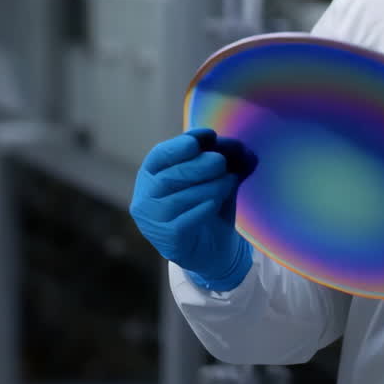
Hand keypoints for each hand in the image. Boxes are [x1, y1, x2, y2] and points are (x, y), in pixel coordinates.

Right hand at [130, 128, 258, 289]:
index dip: (182, 144)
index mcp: (149, 176)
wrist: (210, 248)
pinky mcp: (167, 240)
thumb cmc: (206, 205)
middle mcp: (144, 198)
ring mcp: (152, 222)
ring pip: (178, 199)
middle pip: (168, 177)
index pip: (159, 156)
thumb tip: (239, 148)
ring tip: (229, 180)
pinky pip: (185, 221)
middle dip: (197, 165)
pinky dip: (203, 208)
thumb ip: (220, 160)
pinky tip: (216, 202)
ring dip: (207, 186)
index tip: (208, 136)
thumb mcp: (212, 178)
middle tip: (221, 161)